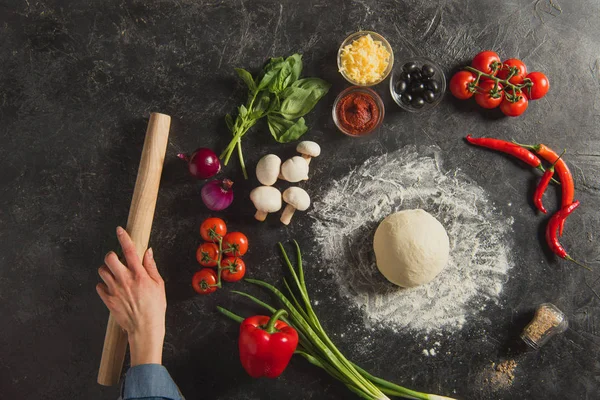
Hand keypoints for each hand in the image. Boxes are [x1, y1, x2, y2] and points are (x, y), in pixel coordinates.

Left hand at [96, 226, 166, 365]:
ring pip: (102, 271)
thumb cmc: (155, 307)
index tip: (120, 230)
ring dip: (107, 270)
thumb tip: (147, 252)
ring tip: (115, 275)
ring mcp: (115, 290)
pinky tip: (112, 288)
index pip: (130, 250)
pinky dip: (104, 285)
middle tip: (118, 260)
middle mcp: (125, 280)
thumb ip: (151, 267)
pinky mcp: (108, 300)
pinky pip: (99, 286)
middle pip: (110, 258)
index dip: (123, 237)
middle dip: (112, 255)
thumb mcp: (159, 285)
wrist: (145, 328)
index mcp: (139, 275)